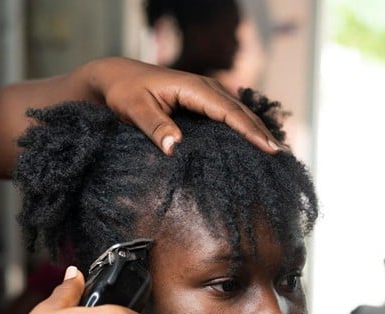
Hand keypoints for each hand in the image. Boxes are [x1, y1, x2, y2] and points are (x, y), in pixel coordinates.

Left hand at [83, 57, 283, 154]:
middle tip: (278, 155)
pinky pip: (226, 114)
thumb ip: (154, 126)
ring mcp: (203, 94)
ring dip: (254, 129)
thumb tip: (174, 146)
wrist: (116, 78)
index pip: (227, 111)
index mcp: (193, 87)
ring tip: (272, 151)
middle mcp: (203, 88)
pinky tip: (250, 142)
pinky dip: (241, 127)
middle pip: (238, 111)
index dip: (248, 130)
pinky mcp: (199, 102)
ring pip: (236, 112)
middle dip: (260, 131)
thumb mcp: (134, 109)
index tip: (266, 147)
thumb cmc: (124, 92)